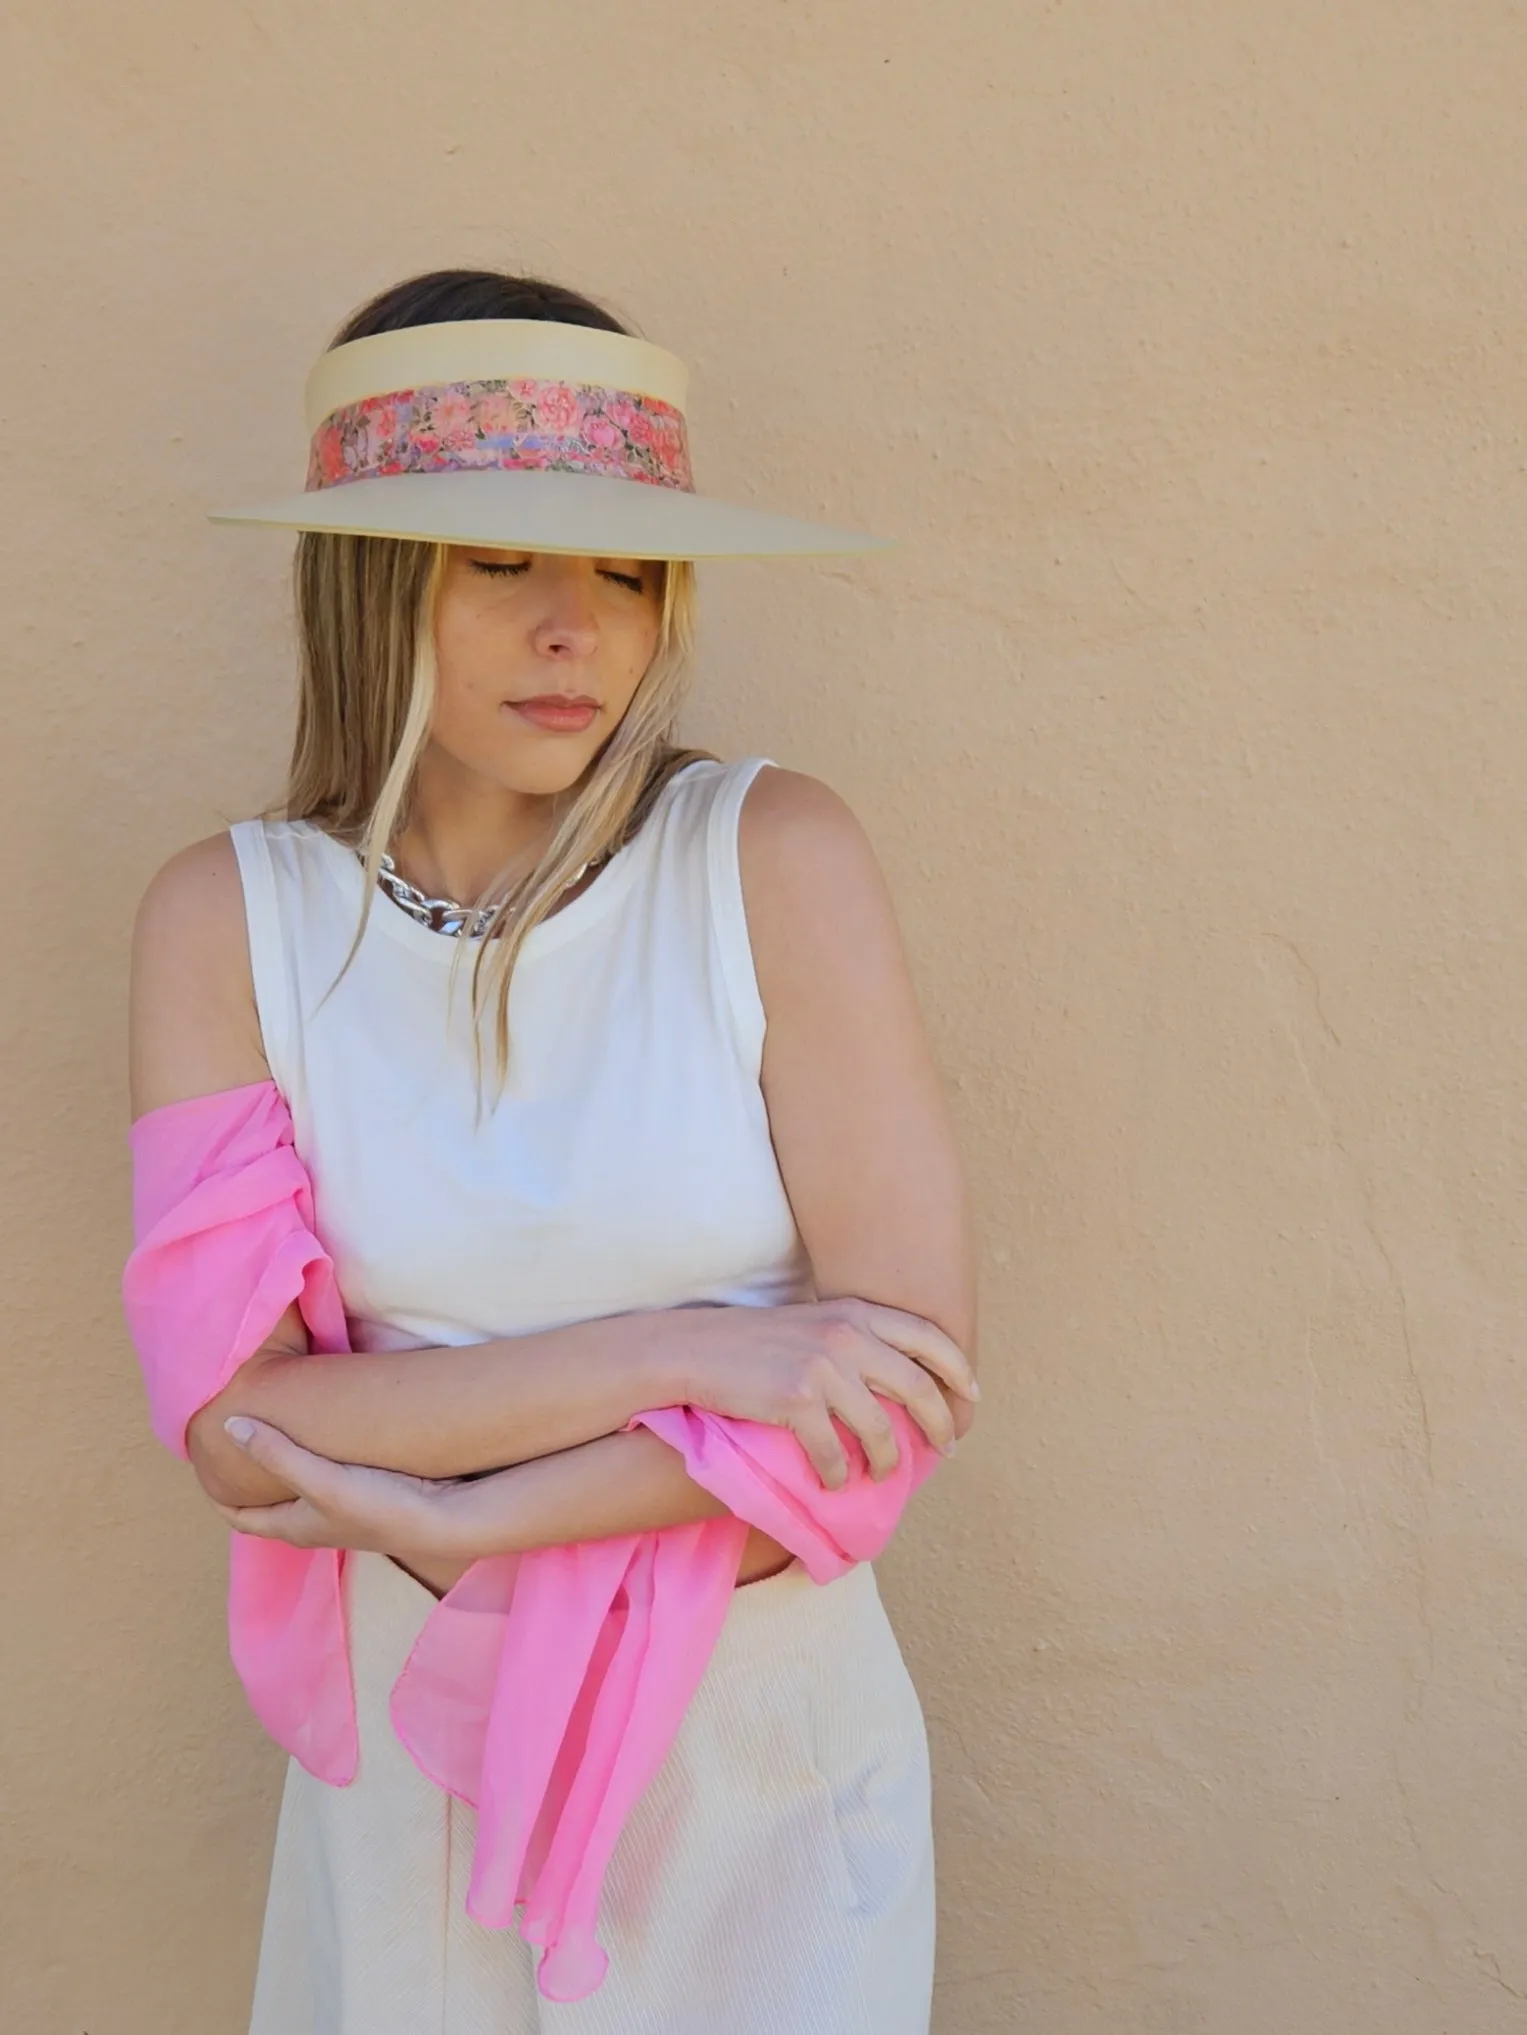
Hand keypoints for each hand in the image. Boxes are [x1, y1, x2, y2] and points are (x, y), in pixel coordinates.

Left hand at [210, 1416, 458, 1553]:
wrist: (440, 1517)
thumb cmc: (377, 1505)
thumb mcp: (320, 1478)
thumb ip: (276, 1453)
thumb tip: (230, 1426)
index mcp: (294, 1527)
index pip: (242, 1519)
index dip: (220, 1499)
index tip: (206, 1472)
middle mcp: (313, 1524)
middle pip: (270, 1504)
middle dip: (252, 1479)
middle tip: (239, 1443)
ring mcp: (341, 1513)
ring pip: (300, 1492)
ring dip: (286, 1470)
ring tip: (277, 1435)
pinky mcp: (366, 1497)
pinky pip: (328, 1480)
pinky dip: (316, 1462)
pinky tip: (326, 1439)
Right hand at [671, 1297, 978, 1488]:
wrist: (697, 1350)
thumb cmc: (756, 1342)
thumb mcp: (815, 1324)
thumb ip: (858, 1339)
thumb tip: (902, 1380)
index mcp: (856, 1313)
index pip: (929, 1338)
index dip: (958, 1372)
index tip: (971, 1399)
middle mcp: (847, 1336)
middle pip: (919, 1388)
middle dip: (939, 1426)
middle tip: (943, 1450)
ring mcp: (822, 1368)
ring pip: (880, 1431)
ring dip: (887, 1461)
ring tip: (881, 1473)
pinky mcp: (796, 1402)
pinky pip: (833, 1453)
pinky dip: (837, 1474)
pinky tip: (833, 1480)